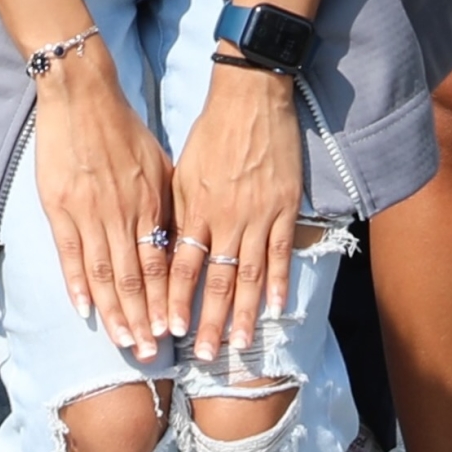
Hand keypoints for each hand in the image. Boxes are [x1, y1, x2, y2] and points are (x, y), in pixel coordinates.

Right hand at [28, 37, 174, 356]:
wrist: (81, 95)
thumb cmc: (123, 128)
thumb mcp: (158, 163)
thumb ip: (165, 204)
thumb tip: (178, 240)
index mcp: (148, 203)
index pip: (159, 263)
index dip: (165, 299)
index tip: (172, 330)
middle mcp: (121, 213)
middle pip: (133, 277)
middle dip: (143, 319)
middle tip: (149, 353)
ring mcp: (88, 212)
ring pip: (104, 273)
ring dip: (114, 312)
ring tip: (123, 343)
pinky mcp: (59, 207)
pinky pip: (70, 254)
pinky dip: (77, 285)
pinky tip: (85, 311)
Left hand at [167, 60, 302, 359]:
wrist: (251, 96)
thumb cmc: (211, 131)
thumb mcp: (183, 169)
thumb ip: (179, 211)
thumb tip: (169, 248)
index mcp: (194, 207)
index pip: (181, 265)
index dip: (175, 300)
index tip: (167, 331)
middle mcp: (224, 217)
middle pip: (214, 279)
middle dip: (207, 320)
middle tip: (203, 355)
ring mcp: (257, 214)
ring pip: (248, 273)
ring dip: (242, 312)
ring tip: (238, 345)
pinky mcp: (284, 207)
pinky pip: (280, 252)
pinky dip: (278, 282)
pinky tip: (275, 308)